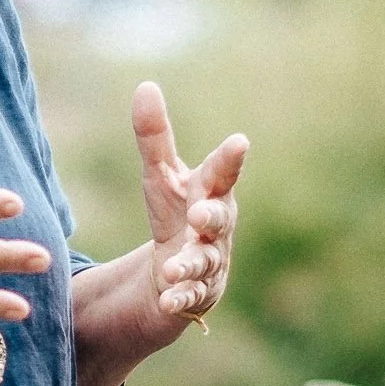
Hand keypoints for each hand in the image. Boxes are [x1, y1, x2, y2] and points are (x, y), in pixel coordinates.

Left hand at [132, 82, 246, 338]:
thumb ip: (155, 136)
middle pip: (220, 219)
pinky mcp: (198, 291)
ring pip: (204, 261)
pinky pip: (191, 295)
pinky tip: (168, 300)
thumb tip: (146, 85)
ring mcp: (210, 260)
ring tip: (173, 267)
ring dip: (190, 264)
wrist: (180, 268)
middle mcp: (216, 227)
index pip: (222, 172)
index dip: (230, 159)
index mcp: (211, 192)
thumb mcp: (162, 176)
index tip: (239, 142)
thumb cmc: (177, 212)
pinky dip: (180, 297)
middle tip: (200, 214)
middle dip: (212, 216)